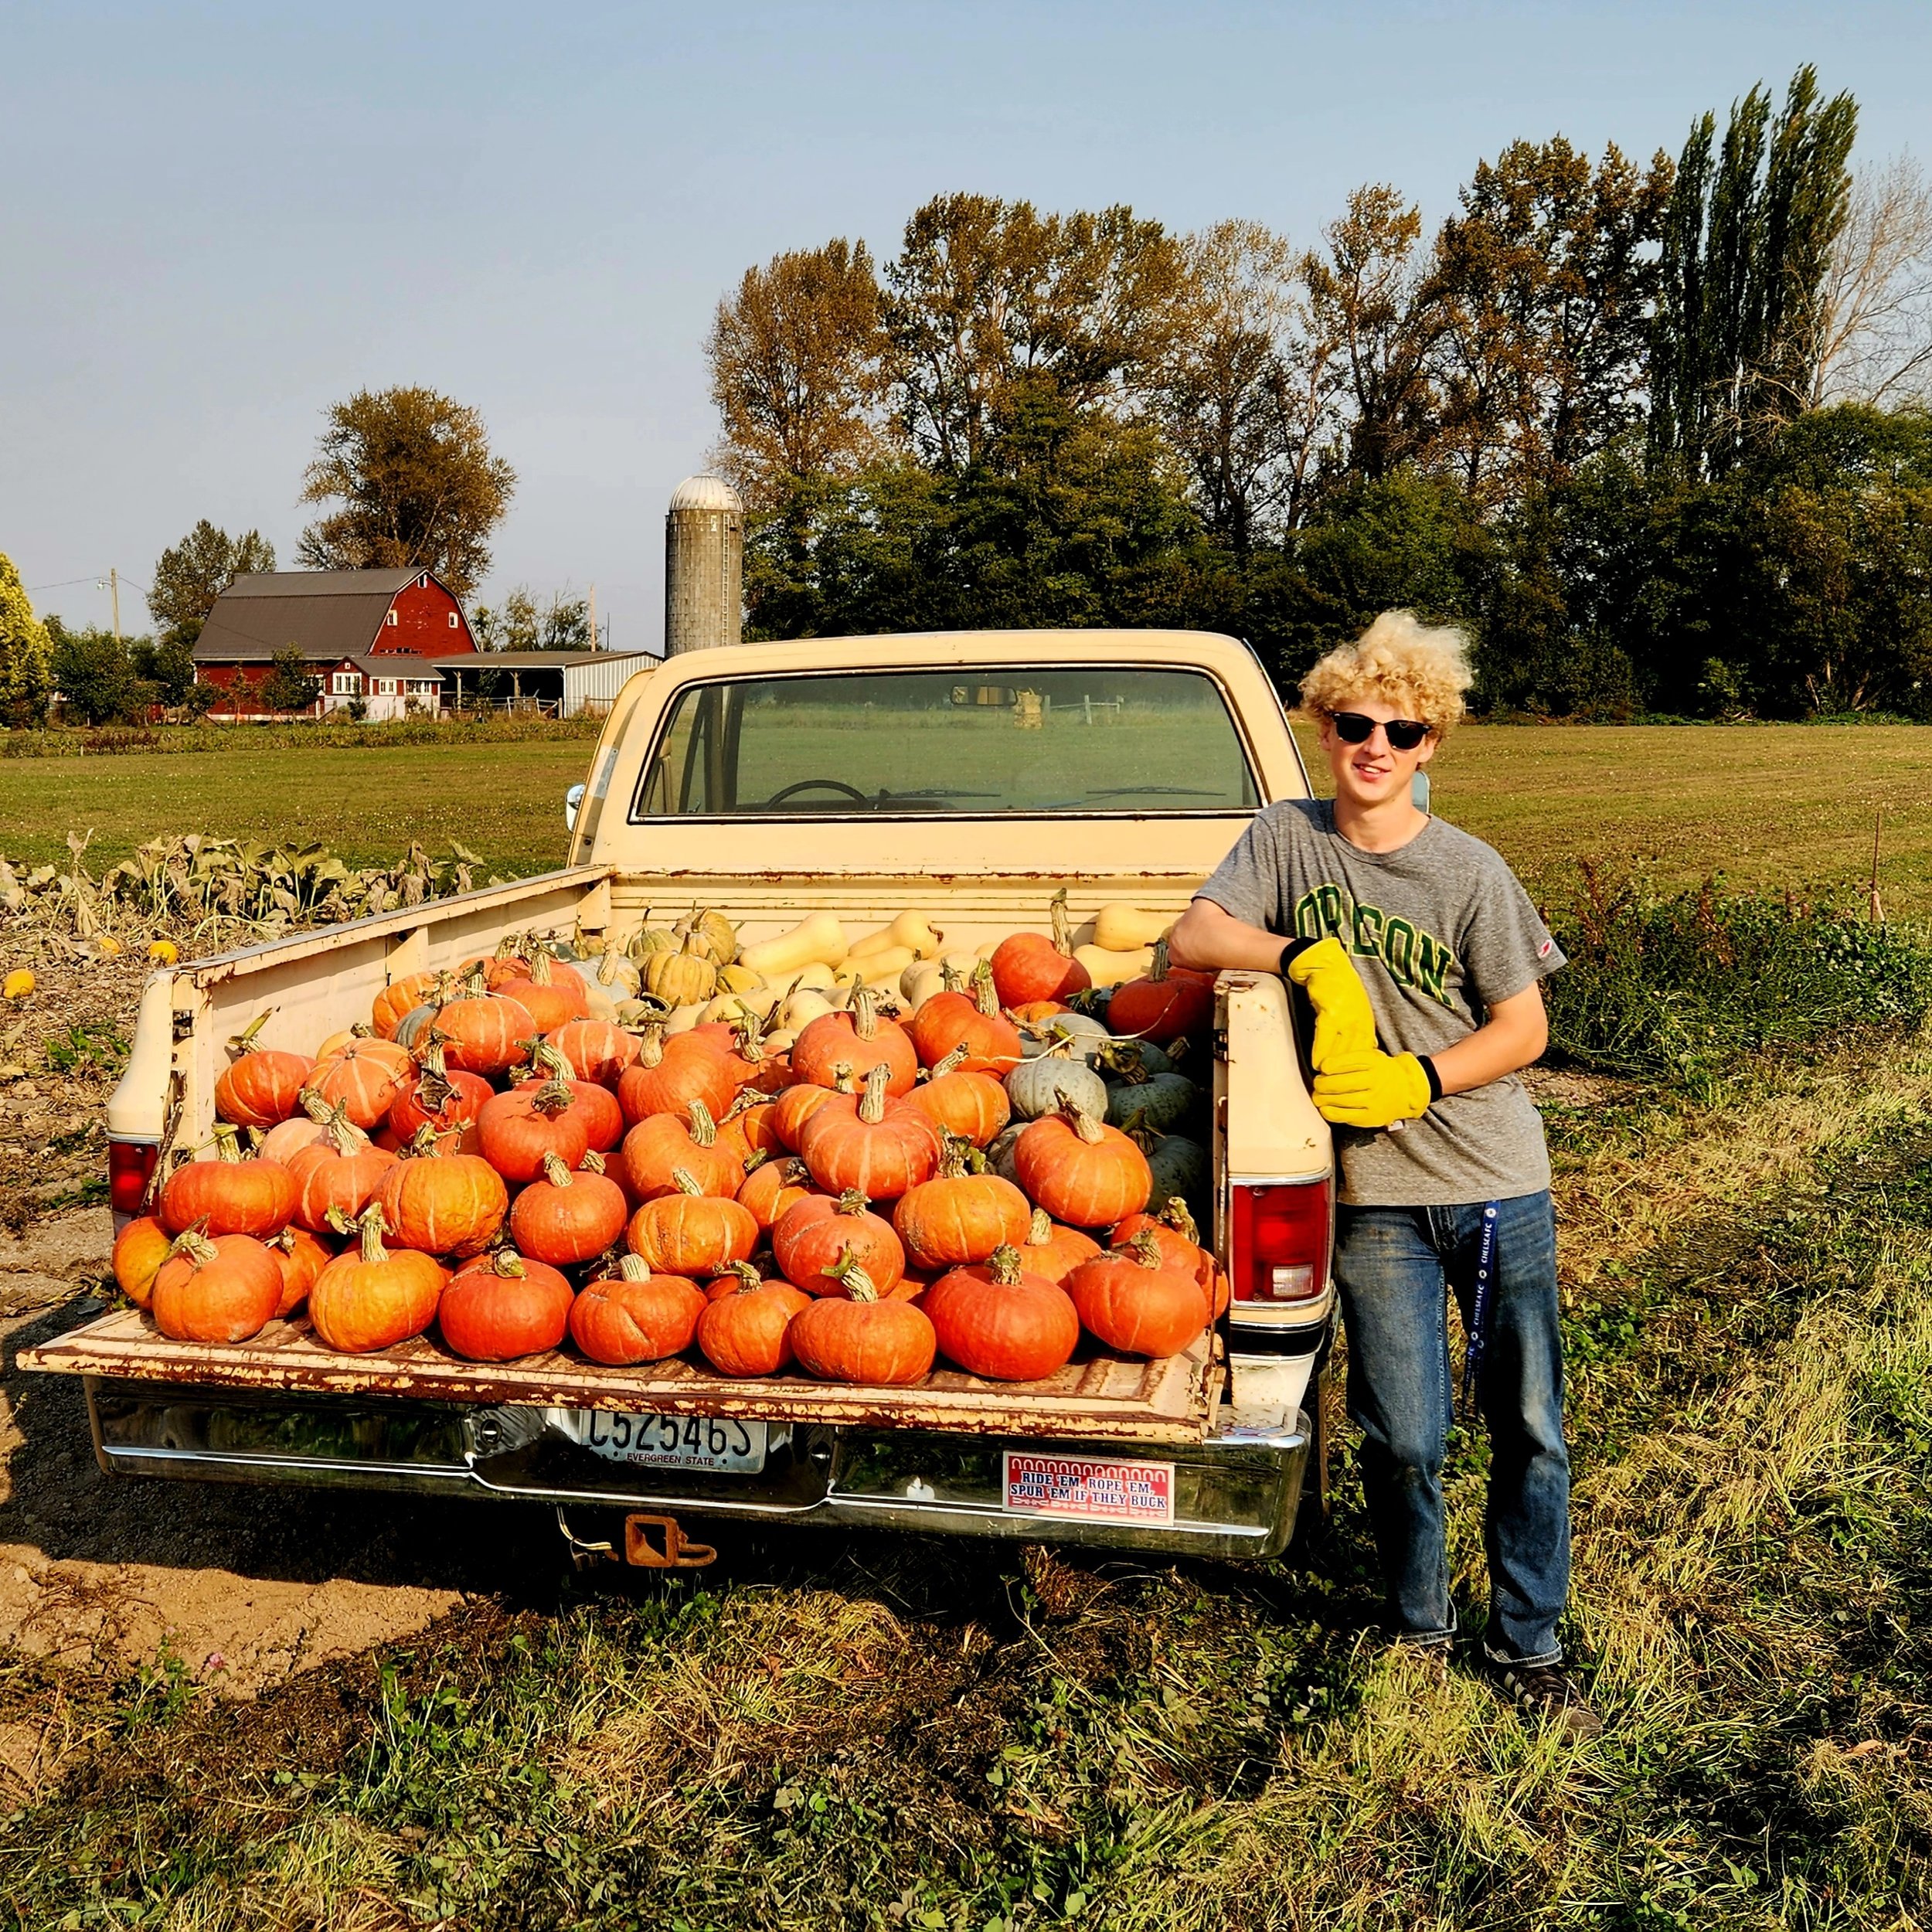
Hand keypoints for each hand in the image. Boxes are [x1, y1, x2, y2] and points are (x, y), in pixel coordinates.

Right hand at [1284, 937, 1376, 1070]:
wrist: (1326, 966)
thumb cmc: (1339, 988)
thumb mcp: (1355, 1009)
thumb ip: (1357, 1029)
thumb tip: (1360, 1050)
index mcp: (1367, 1021)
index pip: (1366, 1050)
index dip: (1361, 1067)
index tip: (1354, 1081)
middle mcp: (1359, 1021)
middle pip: (1355, 1052)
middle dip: (1348, 1071)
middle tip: (1339, 1086)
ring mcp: (1346, 1016)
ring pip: (1341, 1047)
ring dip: (1333, 1066)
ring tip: (1326, 1080)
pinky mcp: (1330, 1012)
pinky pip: (1325, 1037)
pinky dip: (1321, 1051)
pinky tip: (1316, 1063)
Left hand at [1311, 1049, 1431, 1128]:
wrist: (1408, 1090)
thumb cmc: (1384, 1072)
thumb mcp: (1372, 1057)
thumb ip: (1351, 1059)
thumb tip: (1325, 1066)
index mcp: (1374, 1063)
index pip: (1346, 1062)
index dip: (1330, 1065)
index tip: (1323, 1067)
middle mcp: (1374, 1081)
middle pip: (1340, 1083)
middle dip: (1322, 1083)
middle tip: (1317, 1083)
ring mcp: (1373, 1100)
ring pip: (1340, 1100)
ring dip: (1323, 1098)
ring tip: (1318, 1096)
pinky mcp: (1370, 1117)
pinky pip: (1345, 1116)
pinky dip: (1331, 1113)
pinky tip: (1324, 1108)